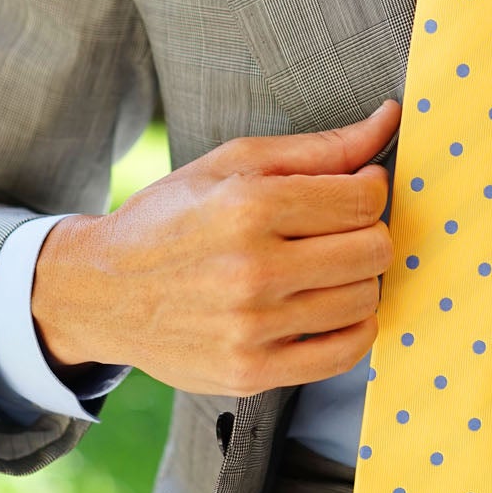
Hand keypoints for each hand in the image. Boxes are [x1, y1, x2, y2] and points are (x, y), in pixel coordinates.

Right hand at [31, 99, 401, 397]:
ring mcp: (252, 327)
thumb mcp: (234, 163)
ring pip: (365, 300)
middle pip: (373, 250)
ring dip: (359, 279)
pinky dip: (355, 328)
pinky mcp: (251, 372)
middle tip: (341, 230)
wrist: (101, 291)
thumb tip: (389, 120)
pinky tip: (331, 306)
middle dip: (368, 233)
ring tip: (327, 267)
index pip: (364, 199)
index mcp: (249, 207)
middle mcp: (252, 270)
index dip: (371, 189)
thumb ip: (320, 147)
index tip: (355, 190)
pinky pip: (345, 354)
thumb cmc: (172, 218)